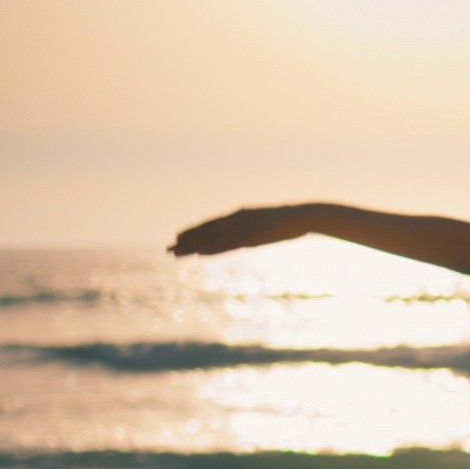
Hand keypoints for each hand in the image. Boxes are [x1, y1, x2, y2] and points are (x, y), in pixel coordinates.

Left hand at [169, 206, 306, 255]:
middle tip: (168, 248)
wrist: (301, 217)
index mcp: (240, 215)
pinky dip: (211, 249)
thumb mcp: (266, 224)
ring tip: (174, 253)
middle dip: (186, 240)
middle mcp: (236, 219)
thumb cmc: (286, 222)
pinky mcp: (250, 237)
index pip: (211, 224)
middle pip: (206, 231)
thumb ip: (253, 228)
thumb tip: (248, 235)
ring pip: (211, 238)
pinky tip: (198, 253)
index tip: (178, 237)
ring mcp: (242, 228)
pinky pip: (226, 245)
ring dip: (191, 246)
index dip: (194, 231)